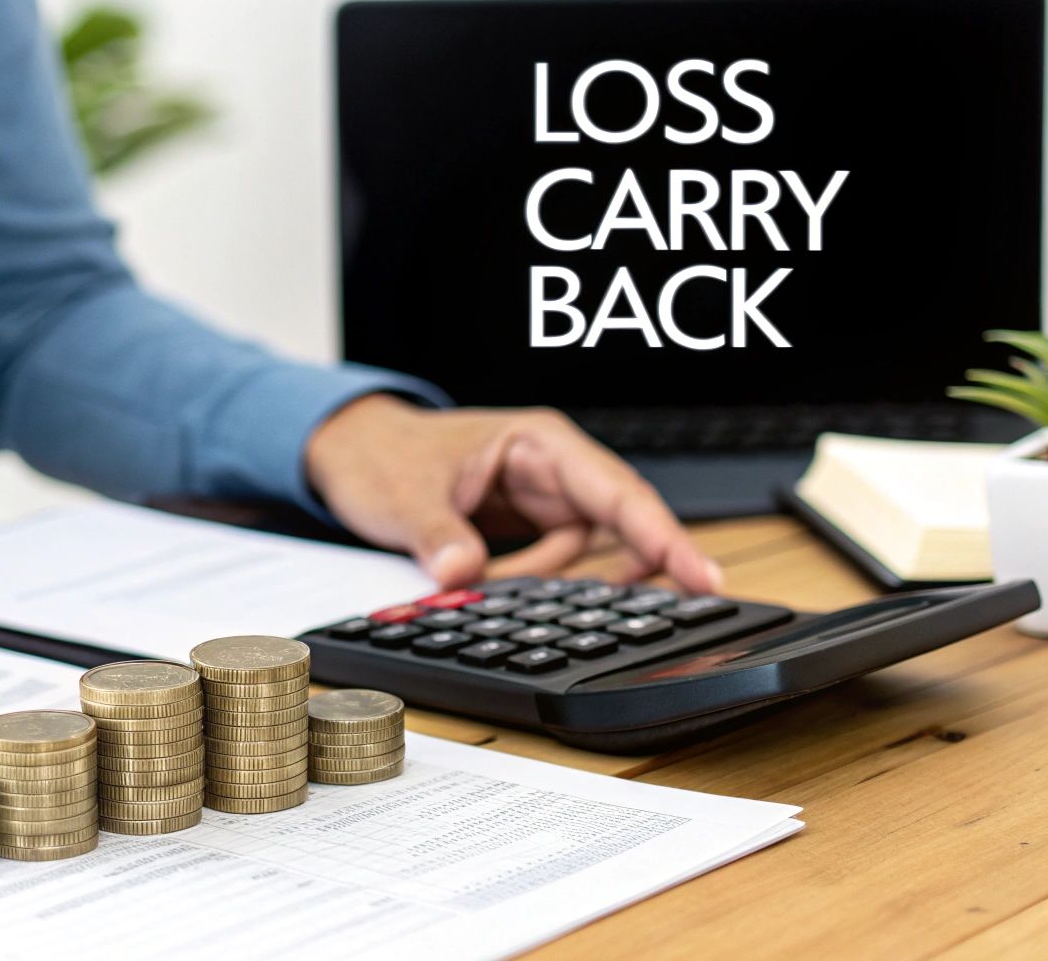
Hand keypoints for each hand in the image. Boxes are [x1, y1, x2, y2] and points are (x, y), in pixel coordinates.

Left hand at [305, 395, 721, 591]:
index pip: (616, 490)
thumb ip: (438, 534)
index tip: (698, 575)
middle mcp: (551, 468)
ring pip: (586, 551)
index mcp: (538, 443)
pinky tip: (504, 587)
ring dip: (556, 582)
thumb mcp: (403, 495)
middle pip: (620, 521)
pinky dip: (534, 584)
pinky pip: (553, 565)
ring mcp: (542, 499)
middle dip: (642, 563)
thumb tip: (463, 573)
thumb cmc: (381, 453)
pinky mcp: (526, 528)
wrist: (348, 454)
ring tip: (505, 581)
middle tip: (679, 605)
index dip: (661, 534)